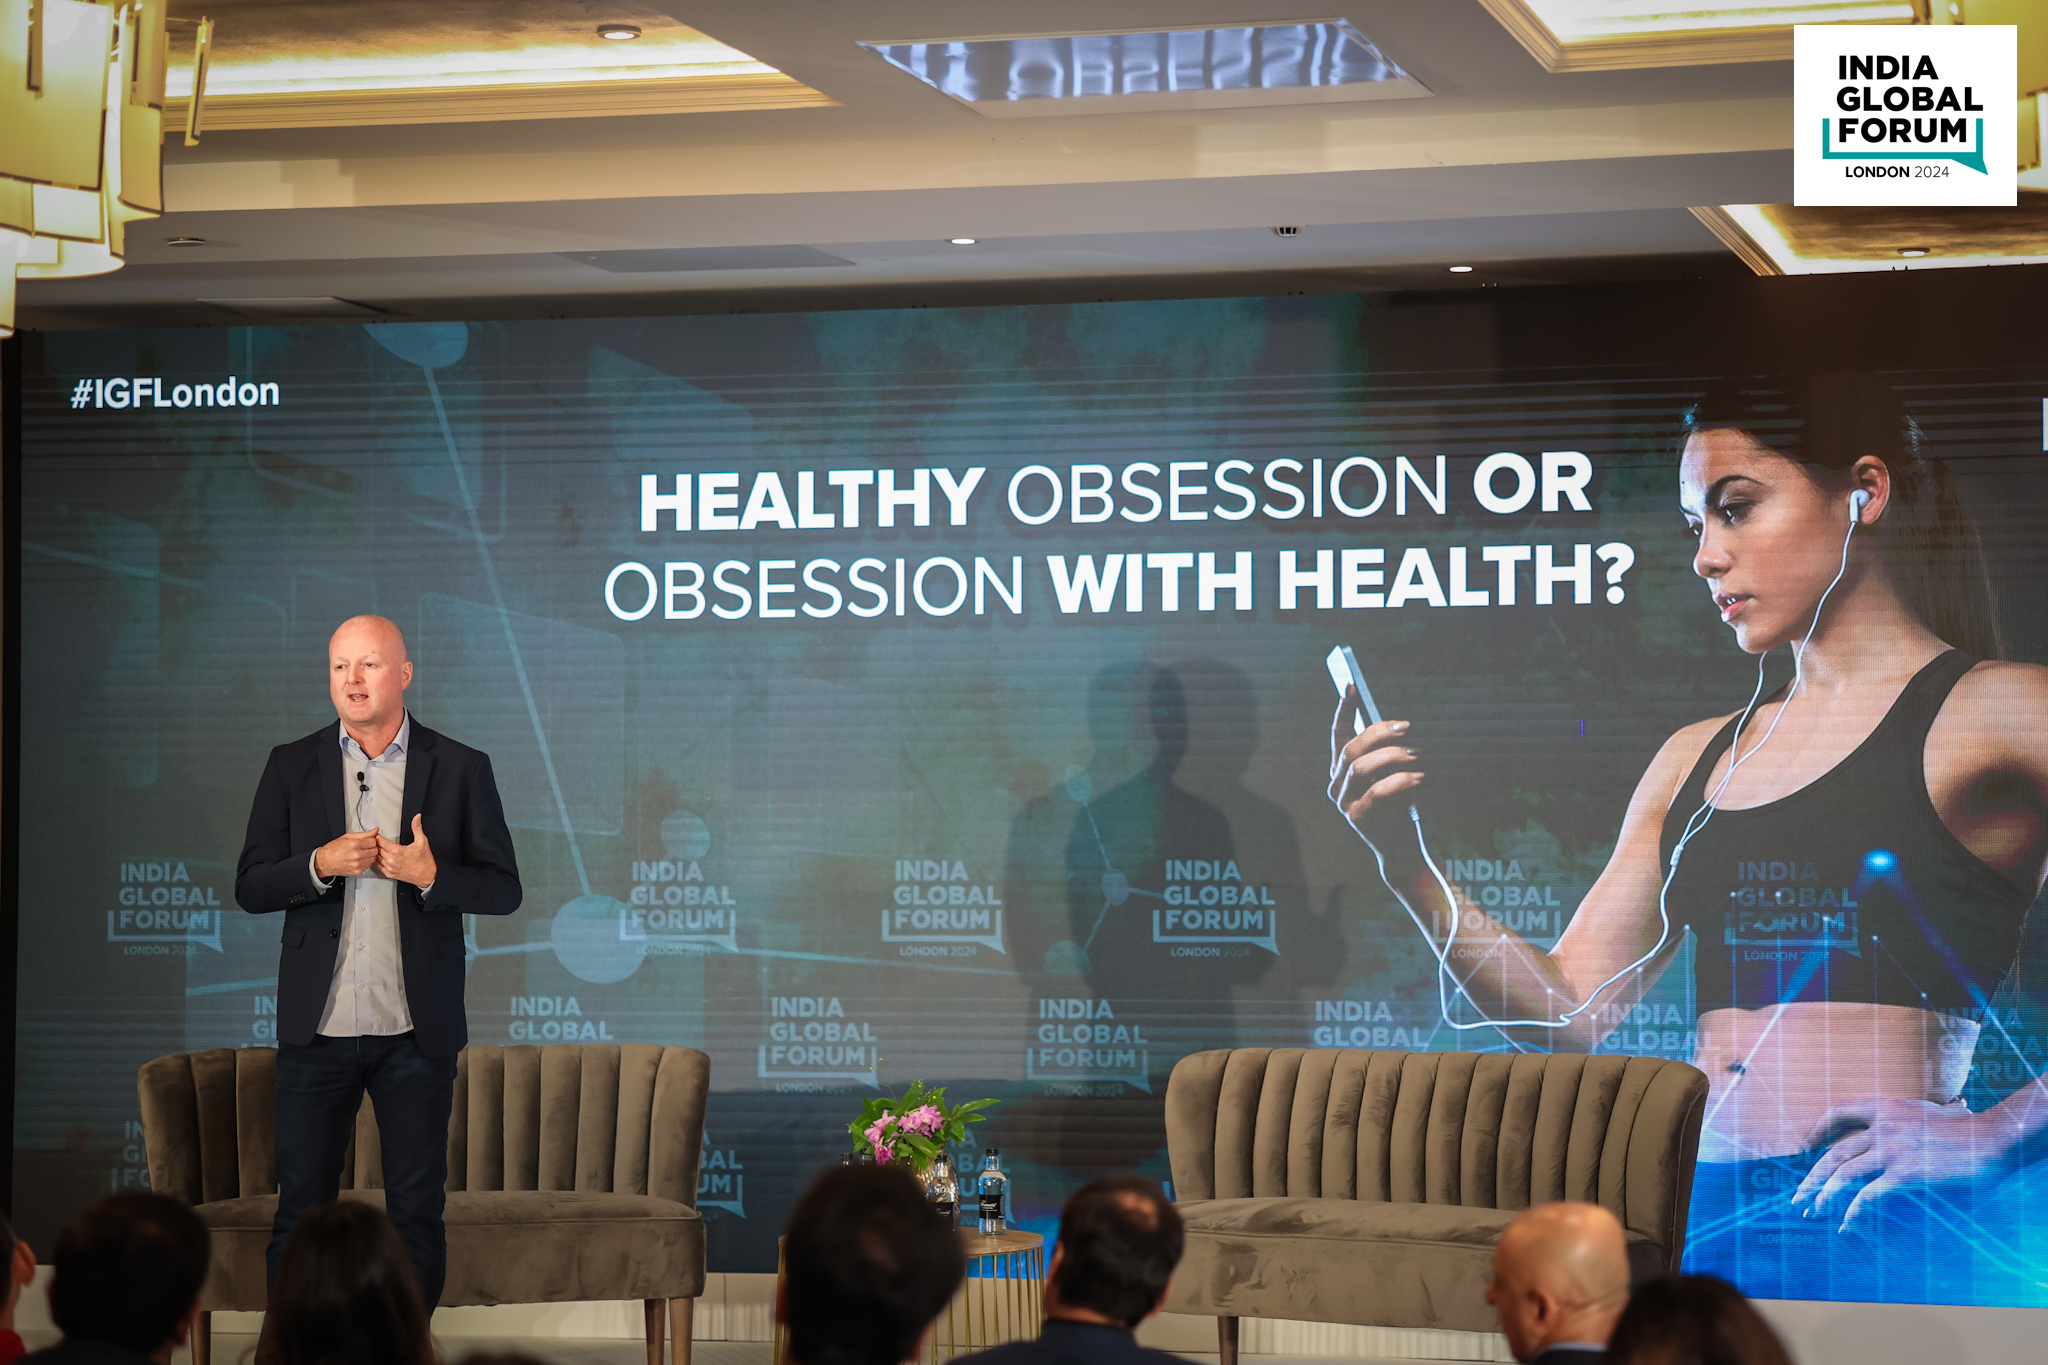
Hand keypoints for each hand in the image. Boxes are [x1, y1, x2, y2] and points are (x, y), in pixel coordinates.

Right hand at [314, 830, 377, 879]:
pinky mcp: (357, 871)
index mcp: (354, 844)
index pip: (373, 841)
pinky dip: (366, 862)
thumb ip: (364, 834)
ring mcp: (357, 864)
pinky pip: (368, 865)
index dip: (371, 840)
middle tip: (365, 846)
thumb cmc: (333, 849)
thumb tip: (375, 831)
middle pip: (375, 850)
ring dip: (370, 855)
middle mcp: (356, 855)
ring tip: (361, 853)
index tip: (368, 840)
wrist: (324, 862)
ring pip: (373, 858)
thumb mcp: (347, 837)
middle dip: (371, 847)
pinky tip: (359, 859)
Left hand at [374, 814, 437, 889]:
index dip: (377, 836)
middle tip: (375, 839)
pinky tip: (380, 857)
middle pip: (376, 849)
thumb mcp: (422, 841)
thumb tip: (417, 818)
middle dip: (375, 843)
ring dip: (376, 852)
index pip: (380, 841)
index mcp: (397, 851)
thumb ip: (417, 828)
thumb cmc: (425, 861)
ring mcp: (389, 868)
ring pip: (375, 858)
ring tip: (377, 848)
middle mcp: (391, 860)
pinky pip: (378, 866)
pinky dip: (377, 861)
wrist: (427, 876)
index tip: (377, 834)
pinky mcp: (389, 874)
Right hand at [1327, 686, 1421, 848]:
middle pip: (1351, 748)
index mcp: (1342, 769)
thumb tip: (1397, 724)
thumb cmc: (1399, 805)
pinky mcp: (1356, 816)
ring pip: (1360, 767)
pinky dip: (1399, 781)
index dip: (1344, 709)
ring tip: (1417, 755)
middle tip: (1406, 727)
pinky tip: (1418, 778)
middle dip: (1378, 732)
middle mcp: (1336, 782)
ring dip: (1391, 756)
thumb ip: (1387, 752)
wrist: (1401, 846)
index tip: (1351, 686)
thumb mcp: (1392, 773)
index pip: (1338, 734)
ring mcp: (1343, 800)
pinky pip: (1376, 792)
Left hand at [1791, 1097, 2014, 1230]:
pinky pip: (1869, 1195)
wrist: (1992, 1139)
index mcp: (1886, 1107)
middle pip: (1833, 1152)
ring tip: (1811, 1211)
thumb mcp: (1926, 1113)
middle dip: (1811, 1177)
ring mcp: (1892, 1150)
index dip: (1818, 1130)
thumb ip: (1902, 1122)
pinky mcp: (1905, 1174)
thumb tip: (1888, 1134)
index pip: (1838, 1112)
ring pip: (1843, 1174)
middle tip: (1797, 1196)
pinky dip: (1853, 1212)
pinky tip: (1845, 1224)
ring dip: (1822, 1195)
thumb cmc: (1965, 1129)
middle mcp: (1883, 1127)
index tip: (1804, 1146)